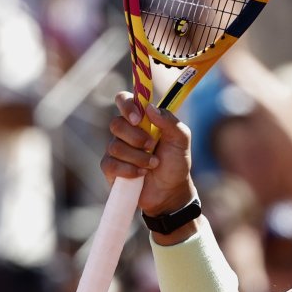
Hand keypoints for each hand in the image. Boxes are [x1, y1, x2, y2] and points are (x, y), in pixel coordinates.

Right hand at [102, 92, 196, 216]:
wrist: (171, 191)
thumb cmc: (176, 162)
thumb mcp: (181, 140)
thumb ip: (170, 122)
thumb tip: (150, 108)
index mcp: (142, 120)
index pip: (124, 100)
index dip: (126, 105)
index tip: (138, 118)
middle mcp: (126, 132)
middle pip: (116, 124)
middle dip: (136, 138)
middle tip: (152, 146)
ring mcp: (116, 150)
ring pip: (115, 147)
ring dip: (138, 158)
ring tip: (153, 164)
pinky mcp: (110, 168)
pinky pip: (111, 164)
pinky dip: (129, 170)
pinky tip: (141, 174)